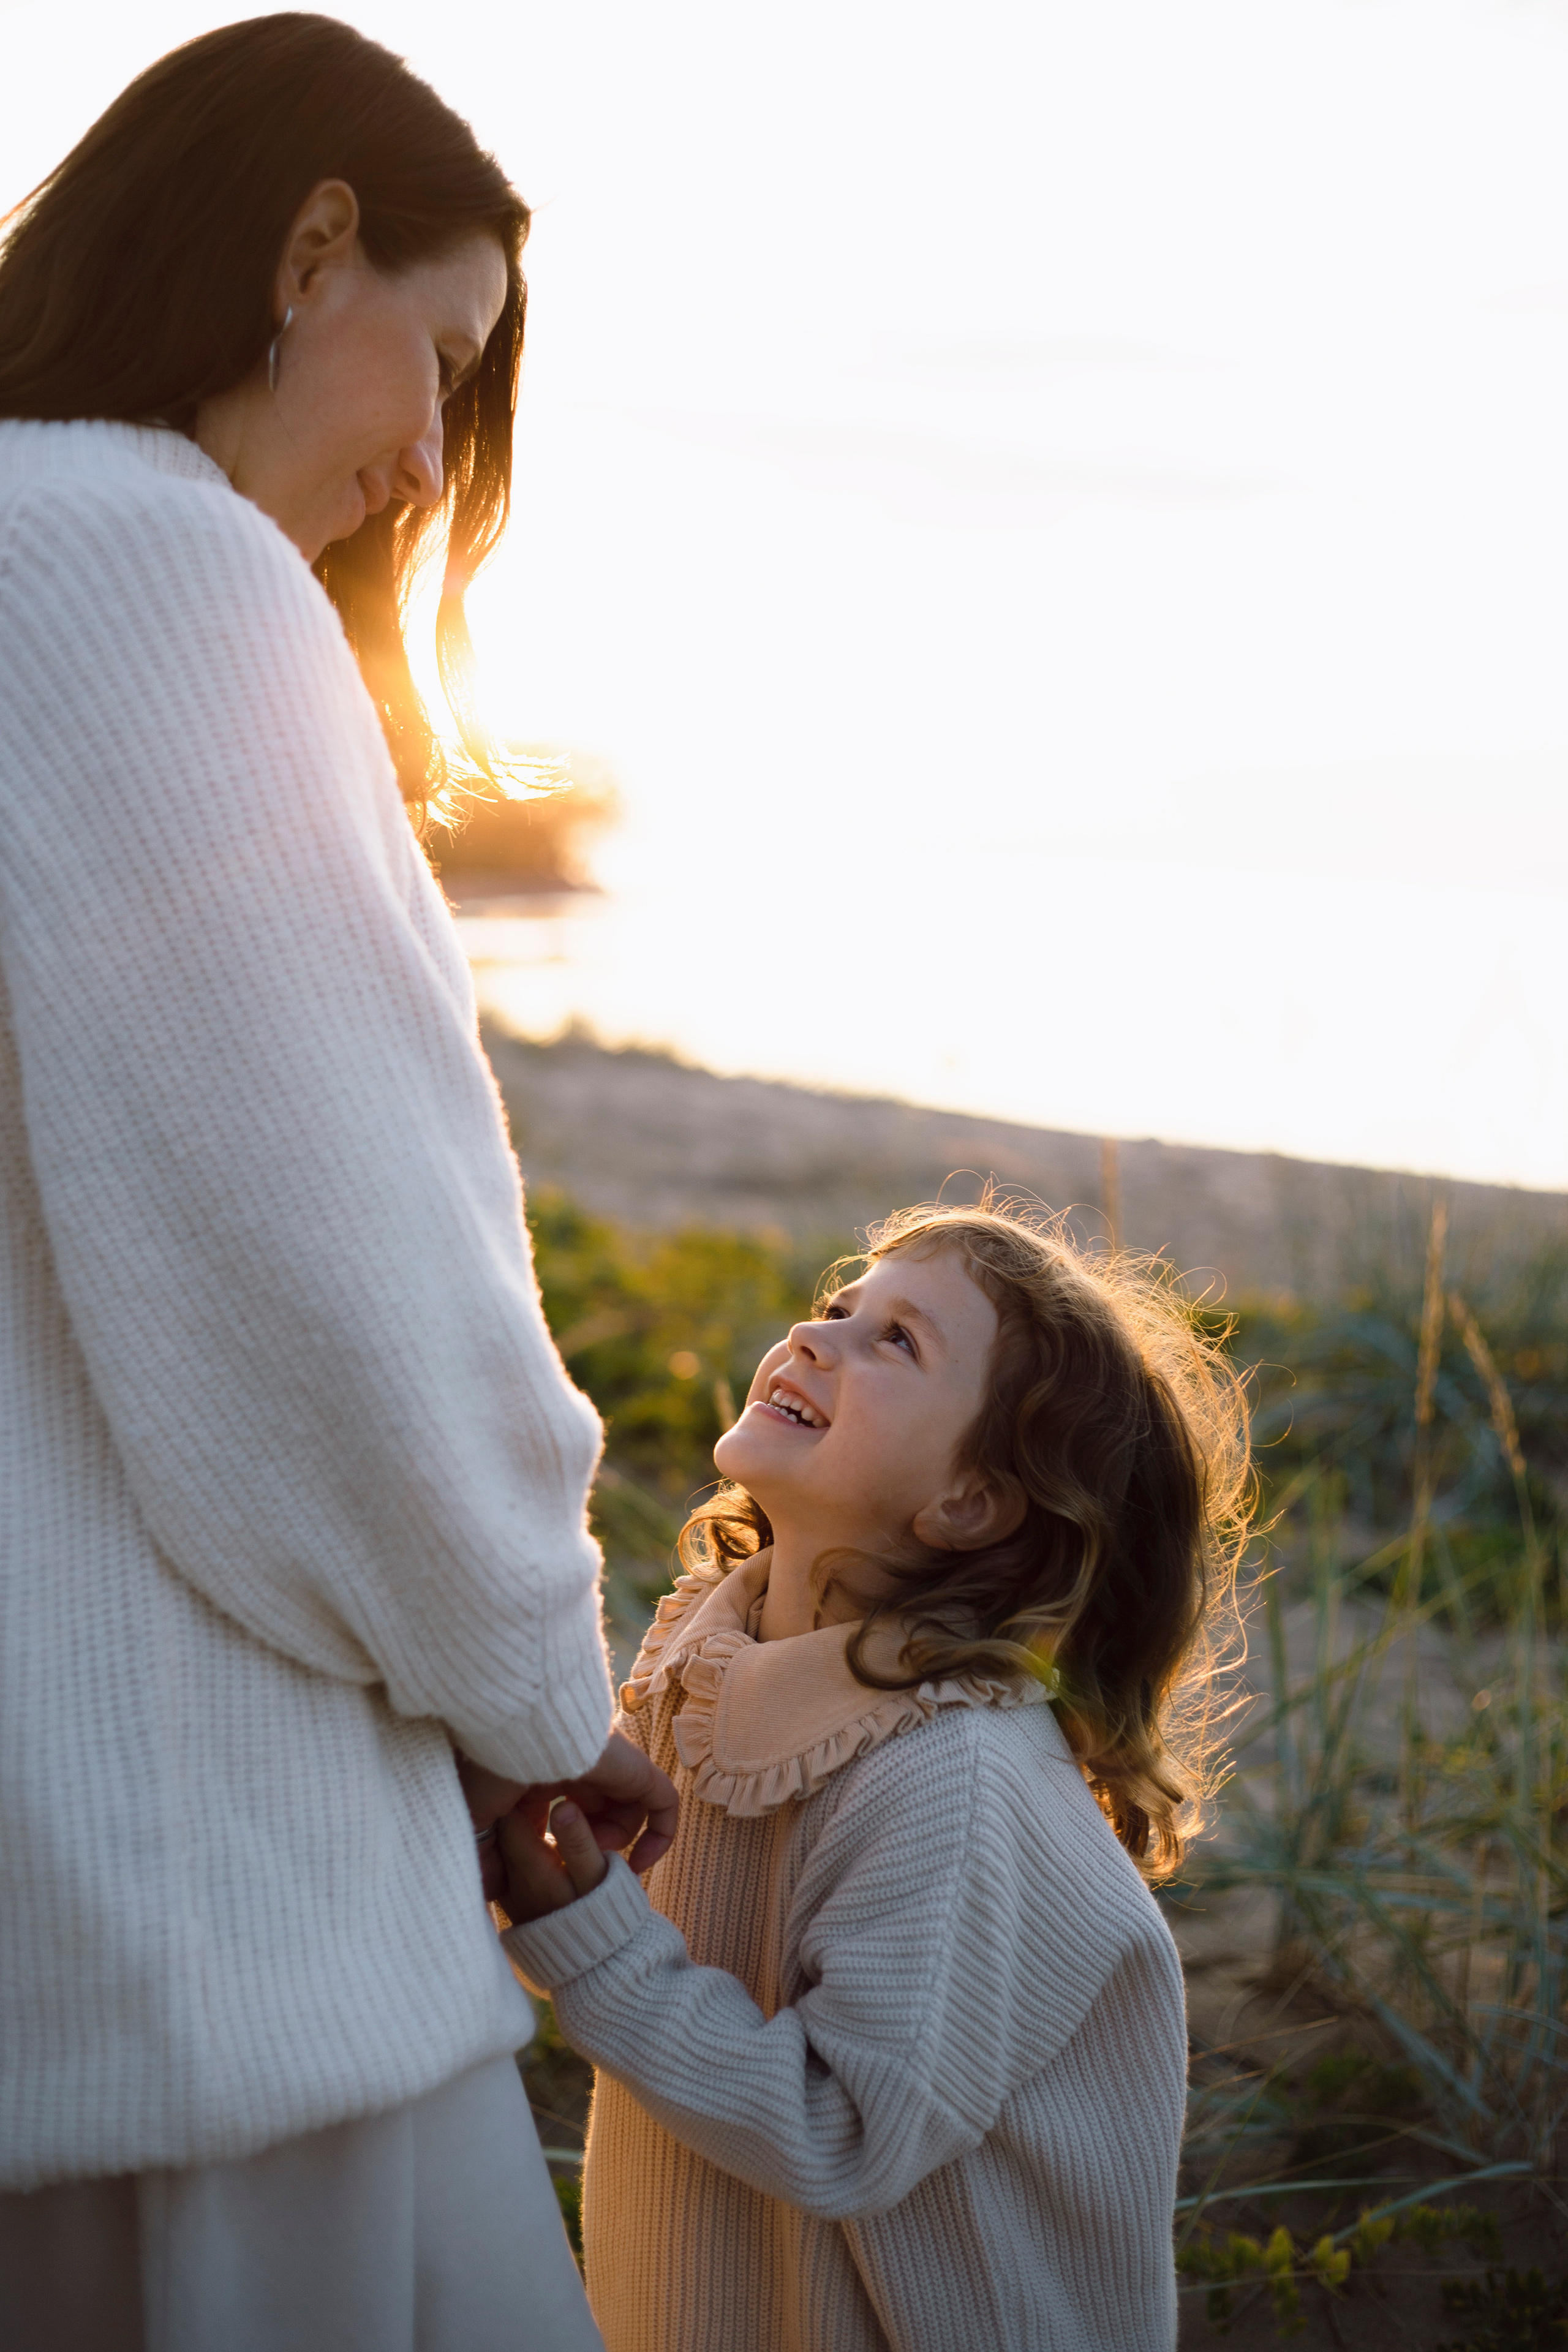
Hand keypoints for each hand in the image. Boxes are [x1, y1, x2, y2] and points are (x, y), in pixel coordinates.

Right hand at [457, 1732, 676, 1902]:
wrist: (514, 1732)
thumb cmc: (488, 1768)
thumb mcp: (480, 1819)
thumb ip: (485, 1853)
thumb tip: (487, 1888)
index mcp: (546, 1768)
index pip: (564, 1810)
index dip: (559, 1844)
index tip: (549, 1871)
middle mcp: (581, 1764)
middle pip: (596, 1812)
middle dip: (588, 1844)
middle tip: (570, 1862)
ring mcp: (609, 1764)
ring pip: (627, 1809)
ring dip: (614, 1841)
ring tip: (592, 1849)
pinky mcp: (635, 1770)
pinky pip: (663, 1803)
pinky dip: (660, 1835)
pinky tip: (637, 1865)